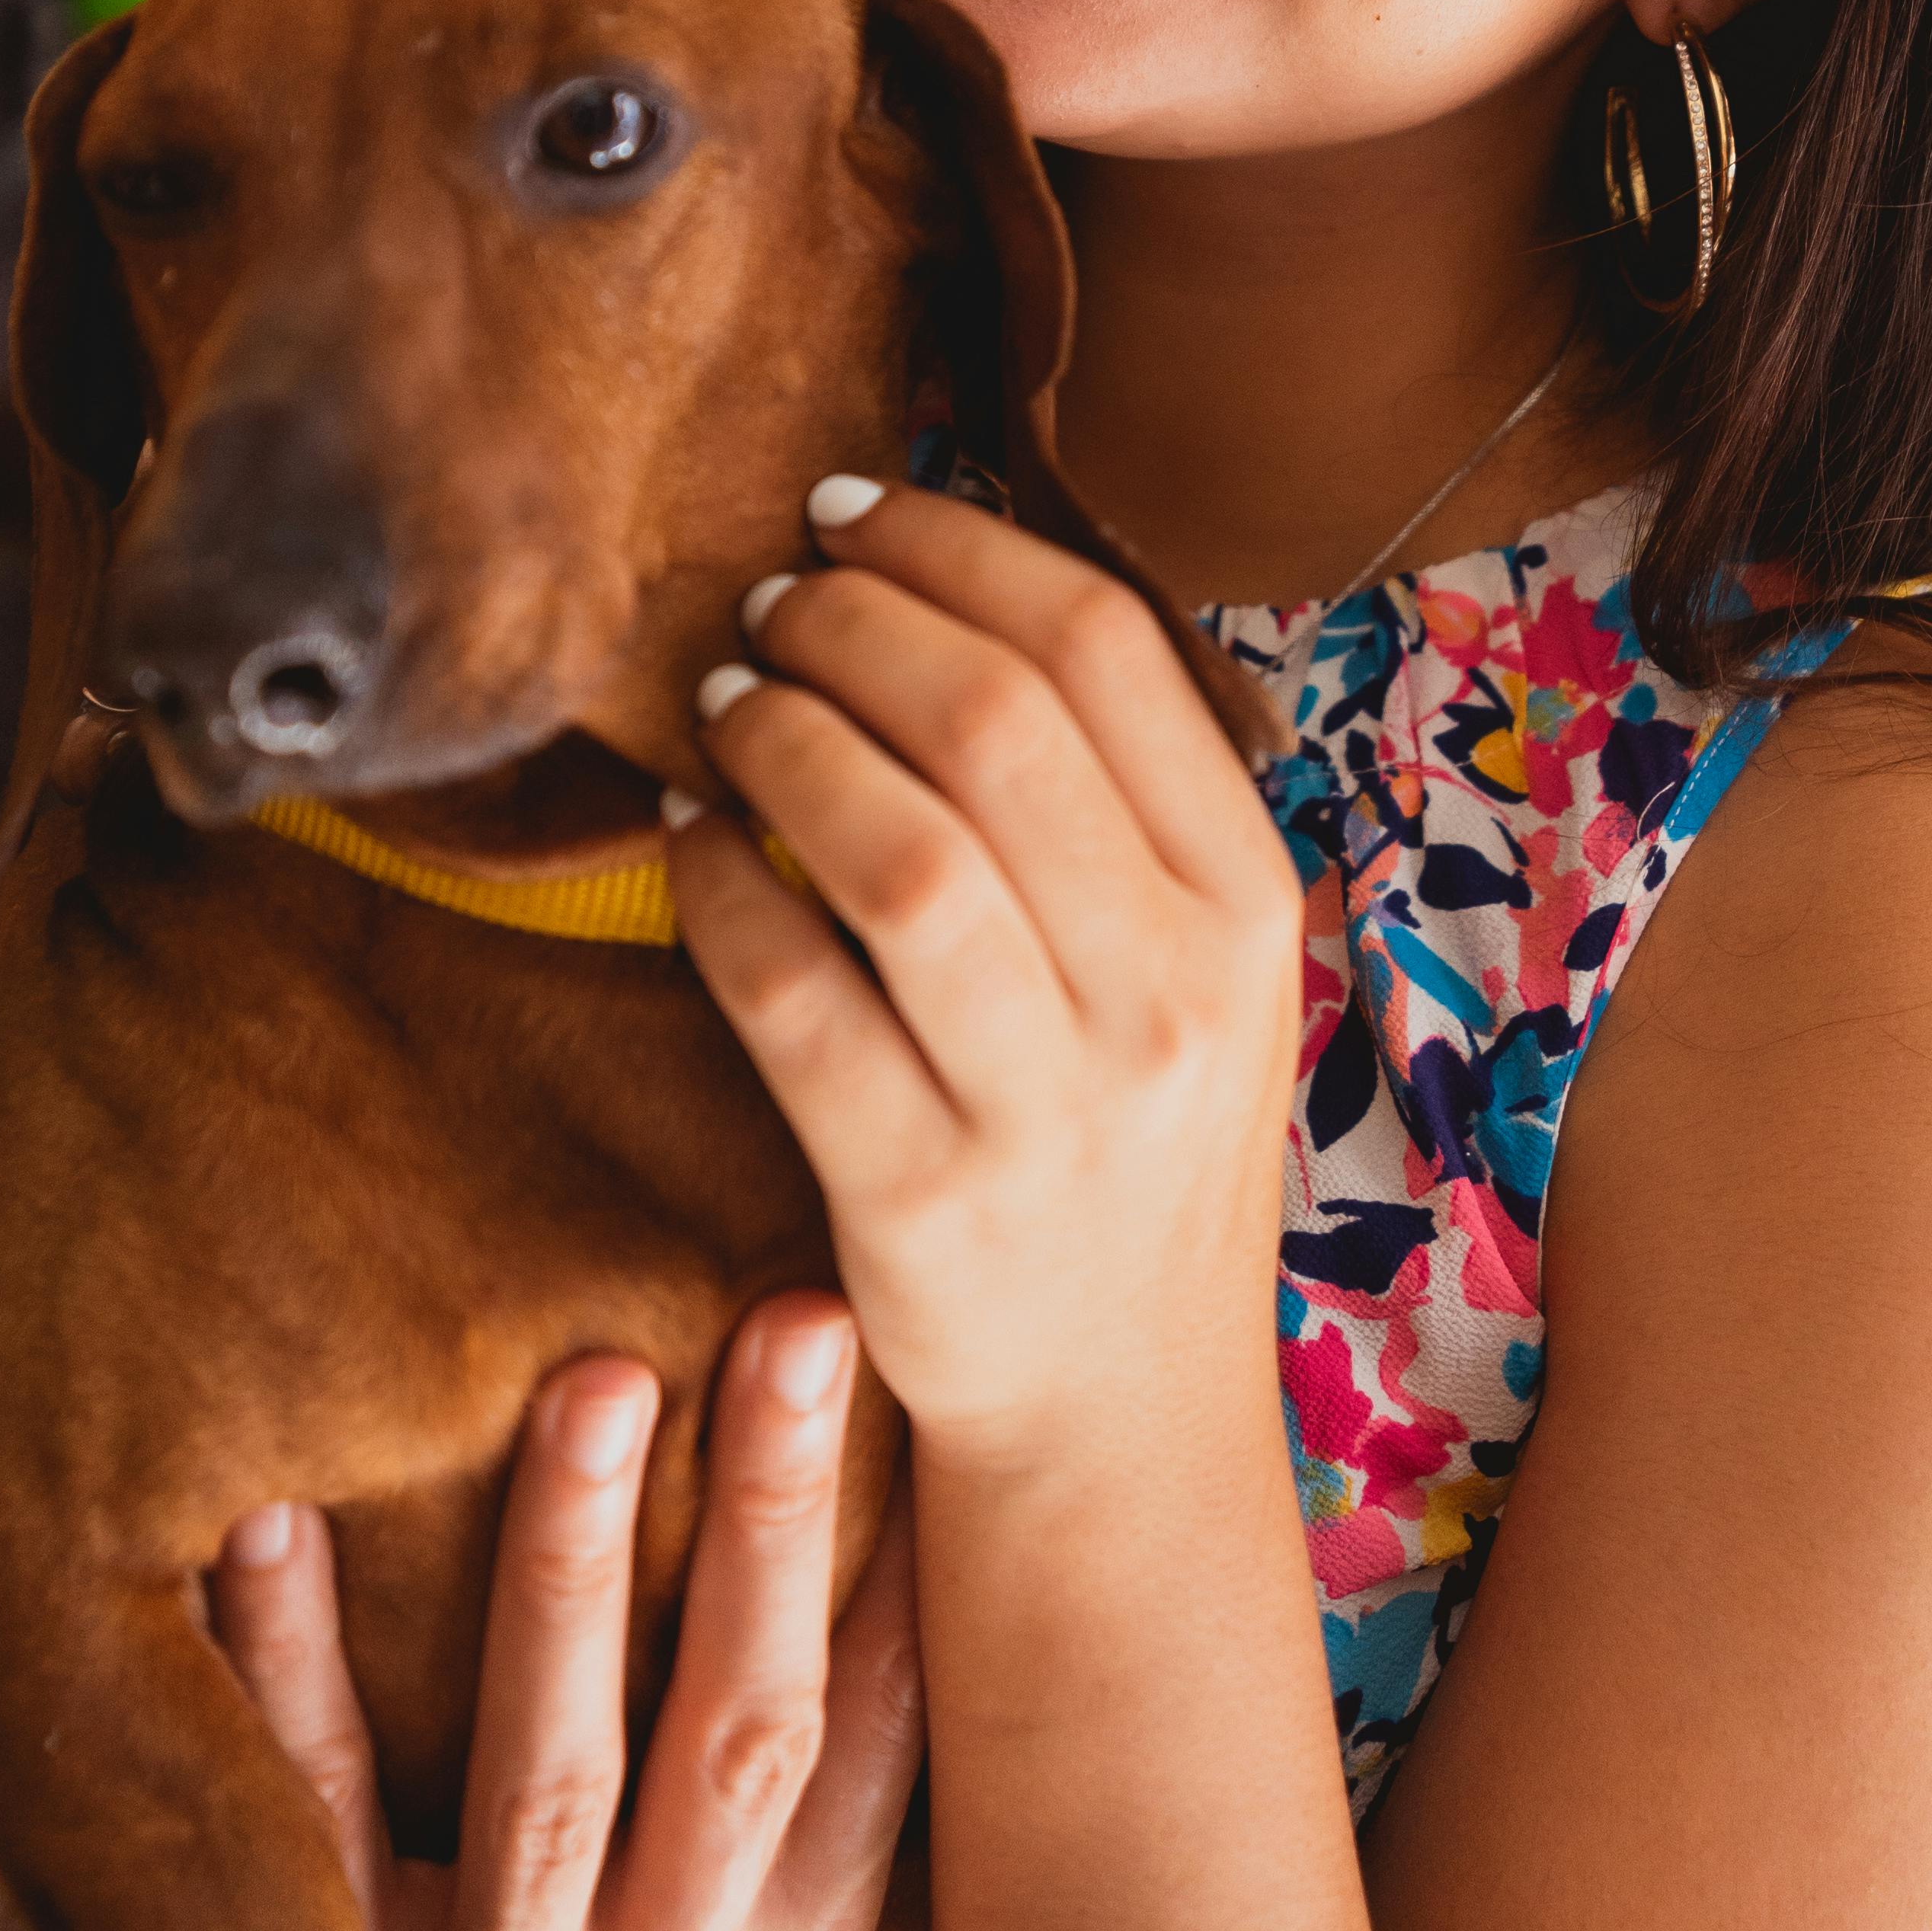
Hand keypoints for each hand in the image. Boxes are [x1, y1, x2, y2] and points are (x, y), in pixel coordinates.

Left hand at [214, 1306, 920, 1930]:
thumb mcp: (725, 1884)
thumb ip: (779, 1723)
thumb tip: (878, 1458)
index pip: (877, 1731)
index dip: (904, 1547)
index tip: (895, 1350)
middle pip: (745, 1738)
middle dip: (773, 1518)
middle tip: (794, 1327)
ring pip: (555, 1781)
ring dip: (574, 1566)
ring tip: (591, 1387)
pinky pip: (324, 1811)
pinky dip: (296, 1660)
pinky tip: (276, 1520)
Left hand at [671, 480, 1302, 1472]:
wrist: (1121, 1419)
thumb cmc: (1129, 1147)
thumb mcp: (1193, 969)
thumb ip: (1112, 800)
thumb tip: (945, 582)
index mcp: (1245, 904)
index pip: (1104, 647)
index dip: (958, 547)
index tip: (855, 510)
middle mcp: (1169, 993)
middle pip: (992, 721)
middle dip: (851, 624)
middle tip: (767, 603)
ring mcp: (1051, 1104)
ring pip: (893, 847)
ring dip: (782, 738)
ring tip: (725, 702)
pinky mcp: (921, 1201)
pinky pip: (788, 997)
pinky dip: (718, 889)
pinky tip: (686, 837)